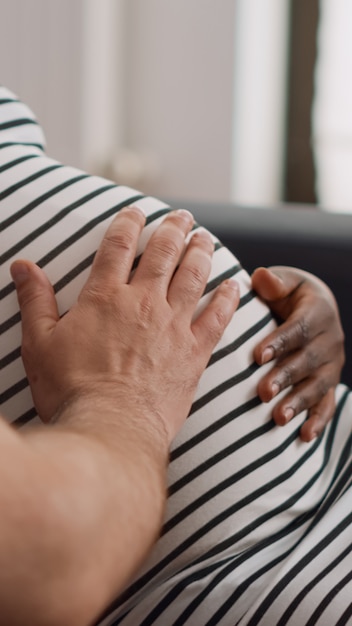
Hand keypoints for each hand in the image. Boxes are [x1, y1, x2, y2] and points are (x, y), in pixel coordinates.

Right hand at [11, 207, 238, 443]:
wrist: (111, 428)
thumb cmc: (71, 389)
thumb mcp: (40, 343)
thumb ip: (35, 301)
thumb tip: (23, 265)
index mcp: (105, 297)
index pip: (119, 247)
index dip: (128, 223)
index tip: (137, 211)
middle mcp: (143, 303)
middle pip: (163, 254)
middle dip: (174, 229)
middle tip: (183, 216)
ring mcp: (173, 326)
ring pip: (193, 276)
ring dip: (201, 252)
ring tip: (206, 238)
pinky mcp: (194, 352)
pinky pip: (217, 318)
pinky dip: (227, 299)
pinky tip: (233, 285)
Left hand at [252, 266, 344, 441]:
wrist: (312, 307)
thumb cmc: (288, 294)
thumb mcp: (284, 282)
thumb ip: (273, 282)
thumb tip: (260, 278)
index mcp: (318, 311)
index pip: (298, 329)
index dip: (279, 342)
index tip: (256, 356)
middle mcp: (330, 339)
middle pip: (308, 361)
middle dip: (285, 377)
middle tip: (262, 392)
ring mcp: (332, 364)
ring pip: (317, 386)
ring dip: (299, 403)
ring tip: (278, 418)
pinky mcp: (329, 383)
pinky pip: (327, 404)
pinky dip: (318, 420)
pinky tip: (305, 437)